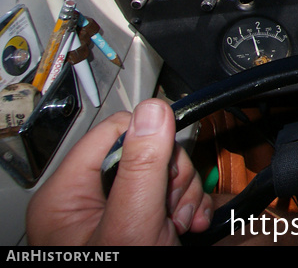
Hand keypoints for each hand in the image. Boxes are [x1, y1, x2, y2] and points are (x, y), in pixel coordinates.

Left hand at [26, 98, 212, 244]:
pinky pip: (171, 198)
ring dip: (185, 196)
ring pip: (164, 175)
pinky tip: (189, 228)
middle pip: (146, 152)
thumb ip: (143, 167)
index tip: (168, 163)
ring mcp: (115, 215)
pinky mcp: (139, 226)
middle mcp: (87, 201)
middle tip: (171, 208)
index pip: (115, 129)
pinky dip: (188, 210)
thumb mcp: (133, 225)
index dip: (151, 141)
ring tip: (182, 226)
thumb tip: (154, 110)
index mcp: (67, 194)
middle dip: (172, 178)